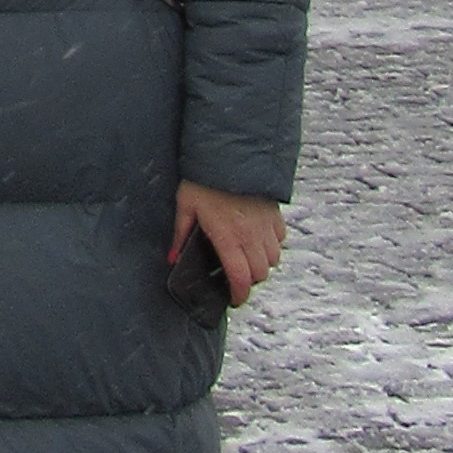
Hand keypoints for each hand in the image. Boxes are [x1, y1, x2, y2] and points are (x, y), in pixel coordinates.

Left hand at [172, 181, 286, 306]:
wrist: (229, 153)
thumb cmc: (205, 178)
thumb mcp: (185, 206)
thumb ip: (180, 235)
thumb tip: (173, 259)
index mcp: (228, 237)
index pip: (240, 278)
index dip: (239, 295)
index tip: (233, 299)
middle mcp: (251, 235)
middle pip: (260, 274)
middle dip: (249, 281)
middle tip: (236, 278)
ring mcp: (265, 225)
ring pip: (273, 259)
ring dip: (262, 263)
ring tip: (246, 258)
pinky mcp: (275, 213)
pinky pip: (280, 239)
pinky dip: (272, 245)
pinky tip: (258, 238)